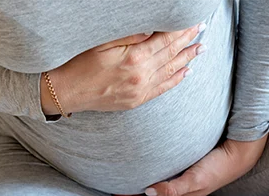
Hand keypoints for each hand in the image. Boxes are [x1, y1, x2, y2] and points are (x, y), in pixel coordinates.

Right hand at [39, 23, 207, 114]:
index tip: (194, 23)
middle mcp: (142, 76)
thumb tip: (153, 29)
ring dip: (188, 59)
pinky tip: (186, 71)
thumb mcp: (102, 42)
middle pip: (172, 55)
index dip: (182, 31)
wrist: (66, 91)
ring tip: (201, 49)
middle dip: (189, 41)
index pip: (166, 41)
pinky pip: (163, 89)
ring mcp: (141, 90)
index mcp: (135, 58)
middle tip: (202, 30)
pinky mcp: (137, 100)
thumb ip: (130, 35)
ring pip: (171, 72)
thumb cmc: (79, 61)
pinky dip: (176, 79)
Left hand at [114, 135, 267, 195]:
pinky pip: (168, 176)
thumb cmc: (219, 167)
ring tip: (130, 177)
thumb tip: (148, 191)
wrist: (241, 154)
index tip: (115, 193)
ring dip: (144, 186)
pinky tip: (152, 164)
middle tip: (117, 186)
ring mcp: (187, 180)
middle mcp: (183, 191)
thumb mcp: (196, 179)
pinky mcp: (191, 169)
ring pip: (160, 188)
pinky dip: (156, 175)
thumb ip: (174, 188)